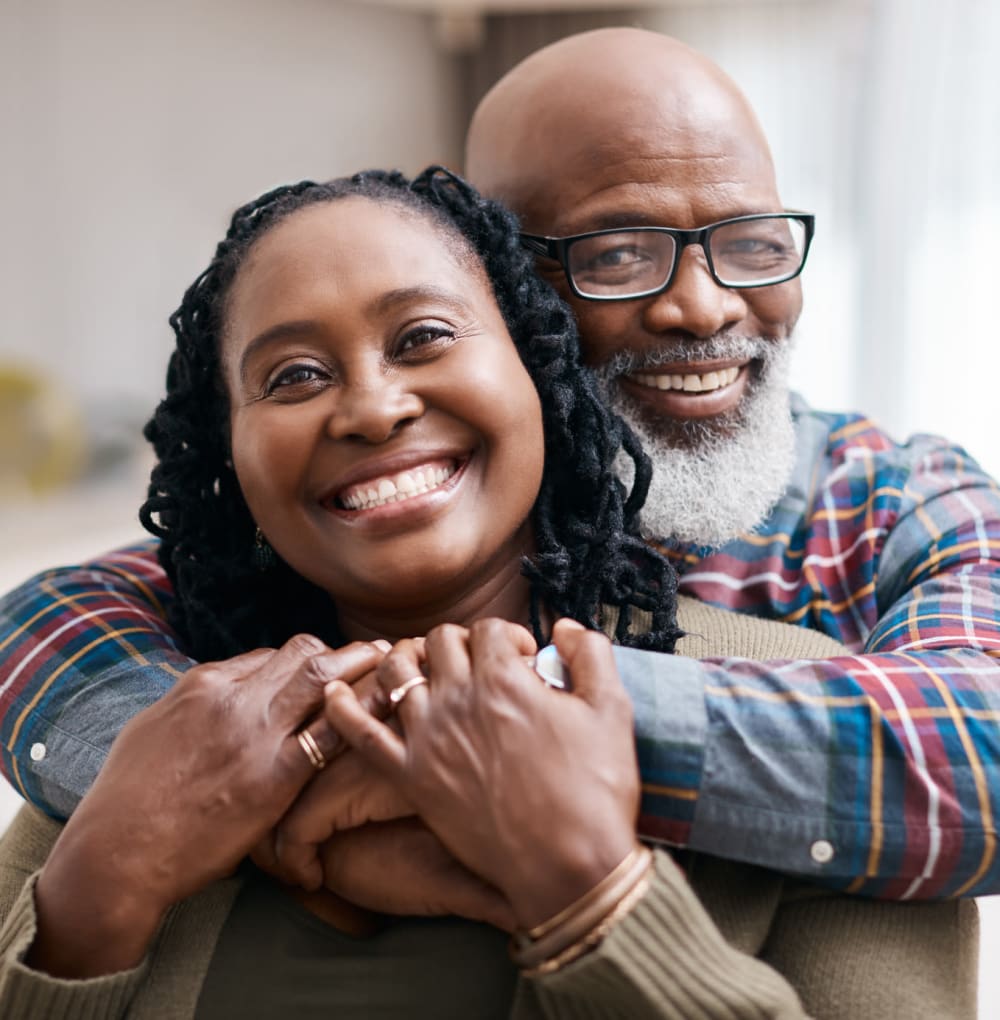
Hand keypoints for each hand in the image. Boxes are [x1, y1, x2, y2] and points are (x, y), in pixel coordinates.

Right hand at [31, 636, 384, 977]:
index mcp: (203, 683)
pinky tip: (388, 711)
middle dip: (342, 651)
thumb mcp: (152, 730)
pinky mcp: (275, 774)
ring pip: (322, 674)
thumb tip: (213, 693)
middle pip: (302, 652)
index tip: (327, 669)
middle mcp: (234, 696)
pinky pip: (332, 731)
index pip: (268, 655)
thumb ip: (191, 706)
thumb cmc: (126, 799)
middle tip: (376, 654)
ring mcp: (256, 732)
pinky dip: (363, 713)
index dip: (304, 660)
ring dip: (362, 665)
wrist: (119, 851)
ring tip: (393, 667)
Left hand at [323, 618, 640, 929]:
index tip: (525, 660)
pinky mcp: (412, 778)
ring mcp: (429, 738)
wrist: (569, 866)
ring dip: (408, 660)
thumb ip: (591, 654)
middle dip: (462, 642)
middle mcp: (459, 699)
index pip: (490, 629)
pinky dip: (343, 709)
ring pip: (396, 674)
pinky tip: (334, 691)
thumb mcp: (612, 710)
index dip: (510, 637)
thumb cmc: (595, 789)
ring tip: (424, 669)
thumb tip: (563, 627)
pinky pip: (362, 735)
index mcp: (505, 679)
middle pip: (440, 640)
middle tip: (479, 666)